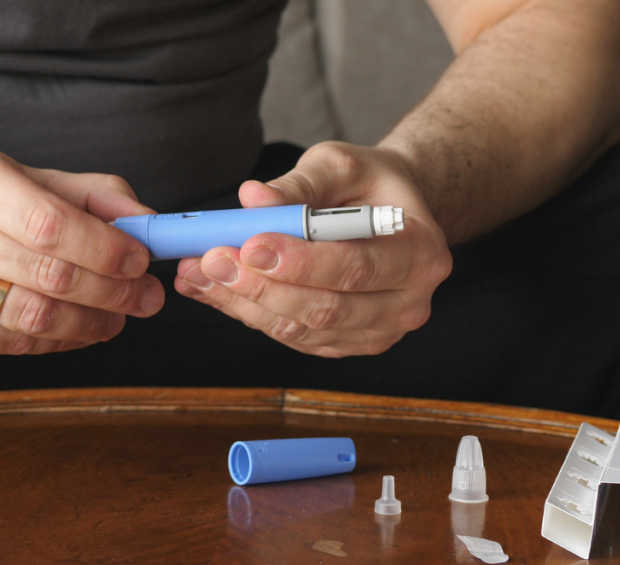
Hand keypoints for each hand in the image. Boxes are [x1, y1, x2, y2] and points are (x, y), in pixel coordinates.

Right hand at [0, 149, 163, 353]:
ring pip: (33, 317)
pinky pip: (13, 343)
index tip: (141, 261)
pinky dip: (59, 341)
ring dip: (91, 323)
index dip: (104, 249)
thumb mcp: (32, 178)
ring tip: (119, 317)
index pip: (50, 223)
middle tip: (147, 298)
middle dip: (111, 292)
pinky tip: (80, 329)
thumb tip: (150, 225)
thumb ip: (96, 196)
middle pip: (48, 274)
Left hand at [175, 142, 451, 356]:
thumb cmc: (368, 184)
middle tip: (211, 259)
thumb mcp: (340, 165)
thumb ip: (298, 184)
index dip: (300, 261)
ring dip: (244, 303)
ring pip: (303, 329)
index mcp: (421, 253)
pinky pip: (293, 336)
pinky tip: (212, 287)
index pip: (356, 267)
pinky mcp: (346, 343)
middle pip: (327, 308)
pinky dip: (248, 313)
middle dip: (261, 286)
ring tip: (198, 271)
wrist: (386, 211)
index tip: (250, 244)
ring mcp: (378, 331)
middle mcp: (408, 302)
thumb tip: (251, 198)